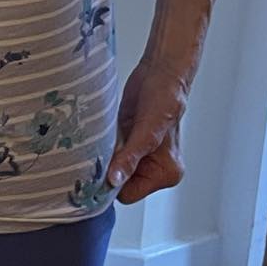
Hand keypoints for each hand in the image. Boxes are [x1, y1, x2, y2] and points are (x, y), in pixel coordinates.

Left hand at [107, 61, 190, 203]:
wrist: (160, 71)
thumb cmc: (165, 97)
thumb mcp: (147, 130)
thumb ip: (131, 157)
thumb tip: (115, 179)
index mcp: (165, 174)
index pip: (128, 194)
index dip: (113, 182)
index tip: (101, 166)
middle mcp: (153, 169)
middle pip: (117, 183)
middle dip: (106, 169)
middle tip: (100, 149)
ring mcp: (138, 156)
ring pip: (110, 168)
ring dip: (102, 156)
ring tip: (104, 139)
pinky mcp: (126, 142)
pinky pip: (108, 153)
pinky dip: (102, 146)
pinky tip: (102, 134)